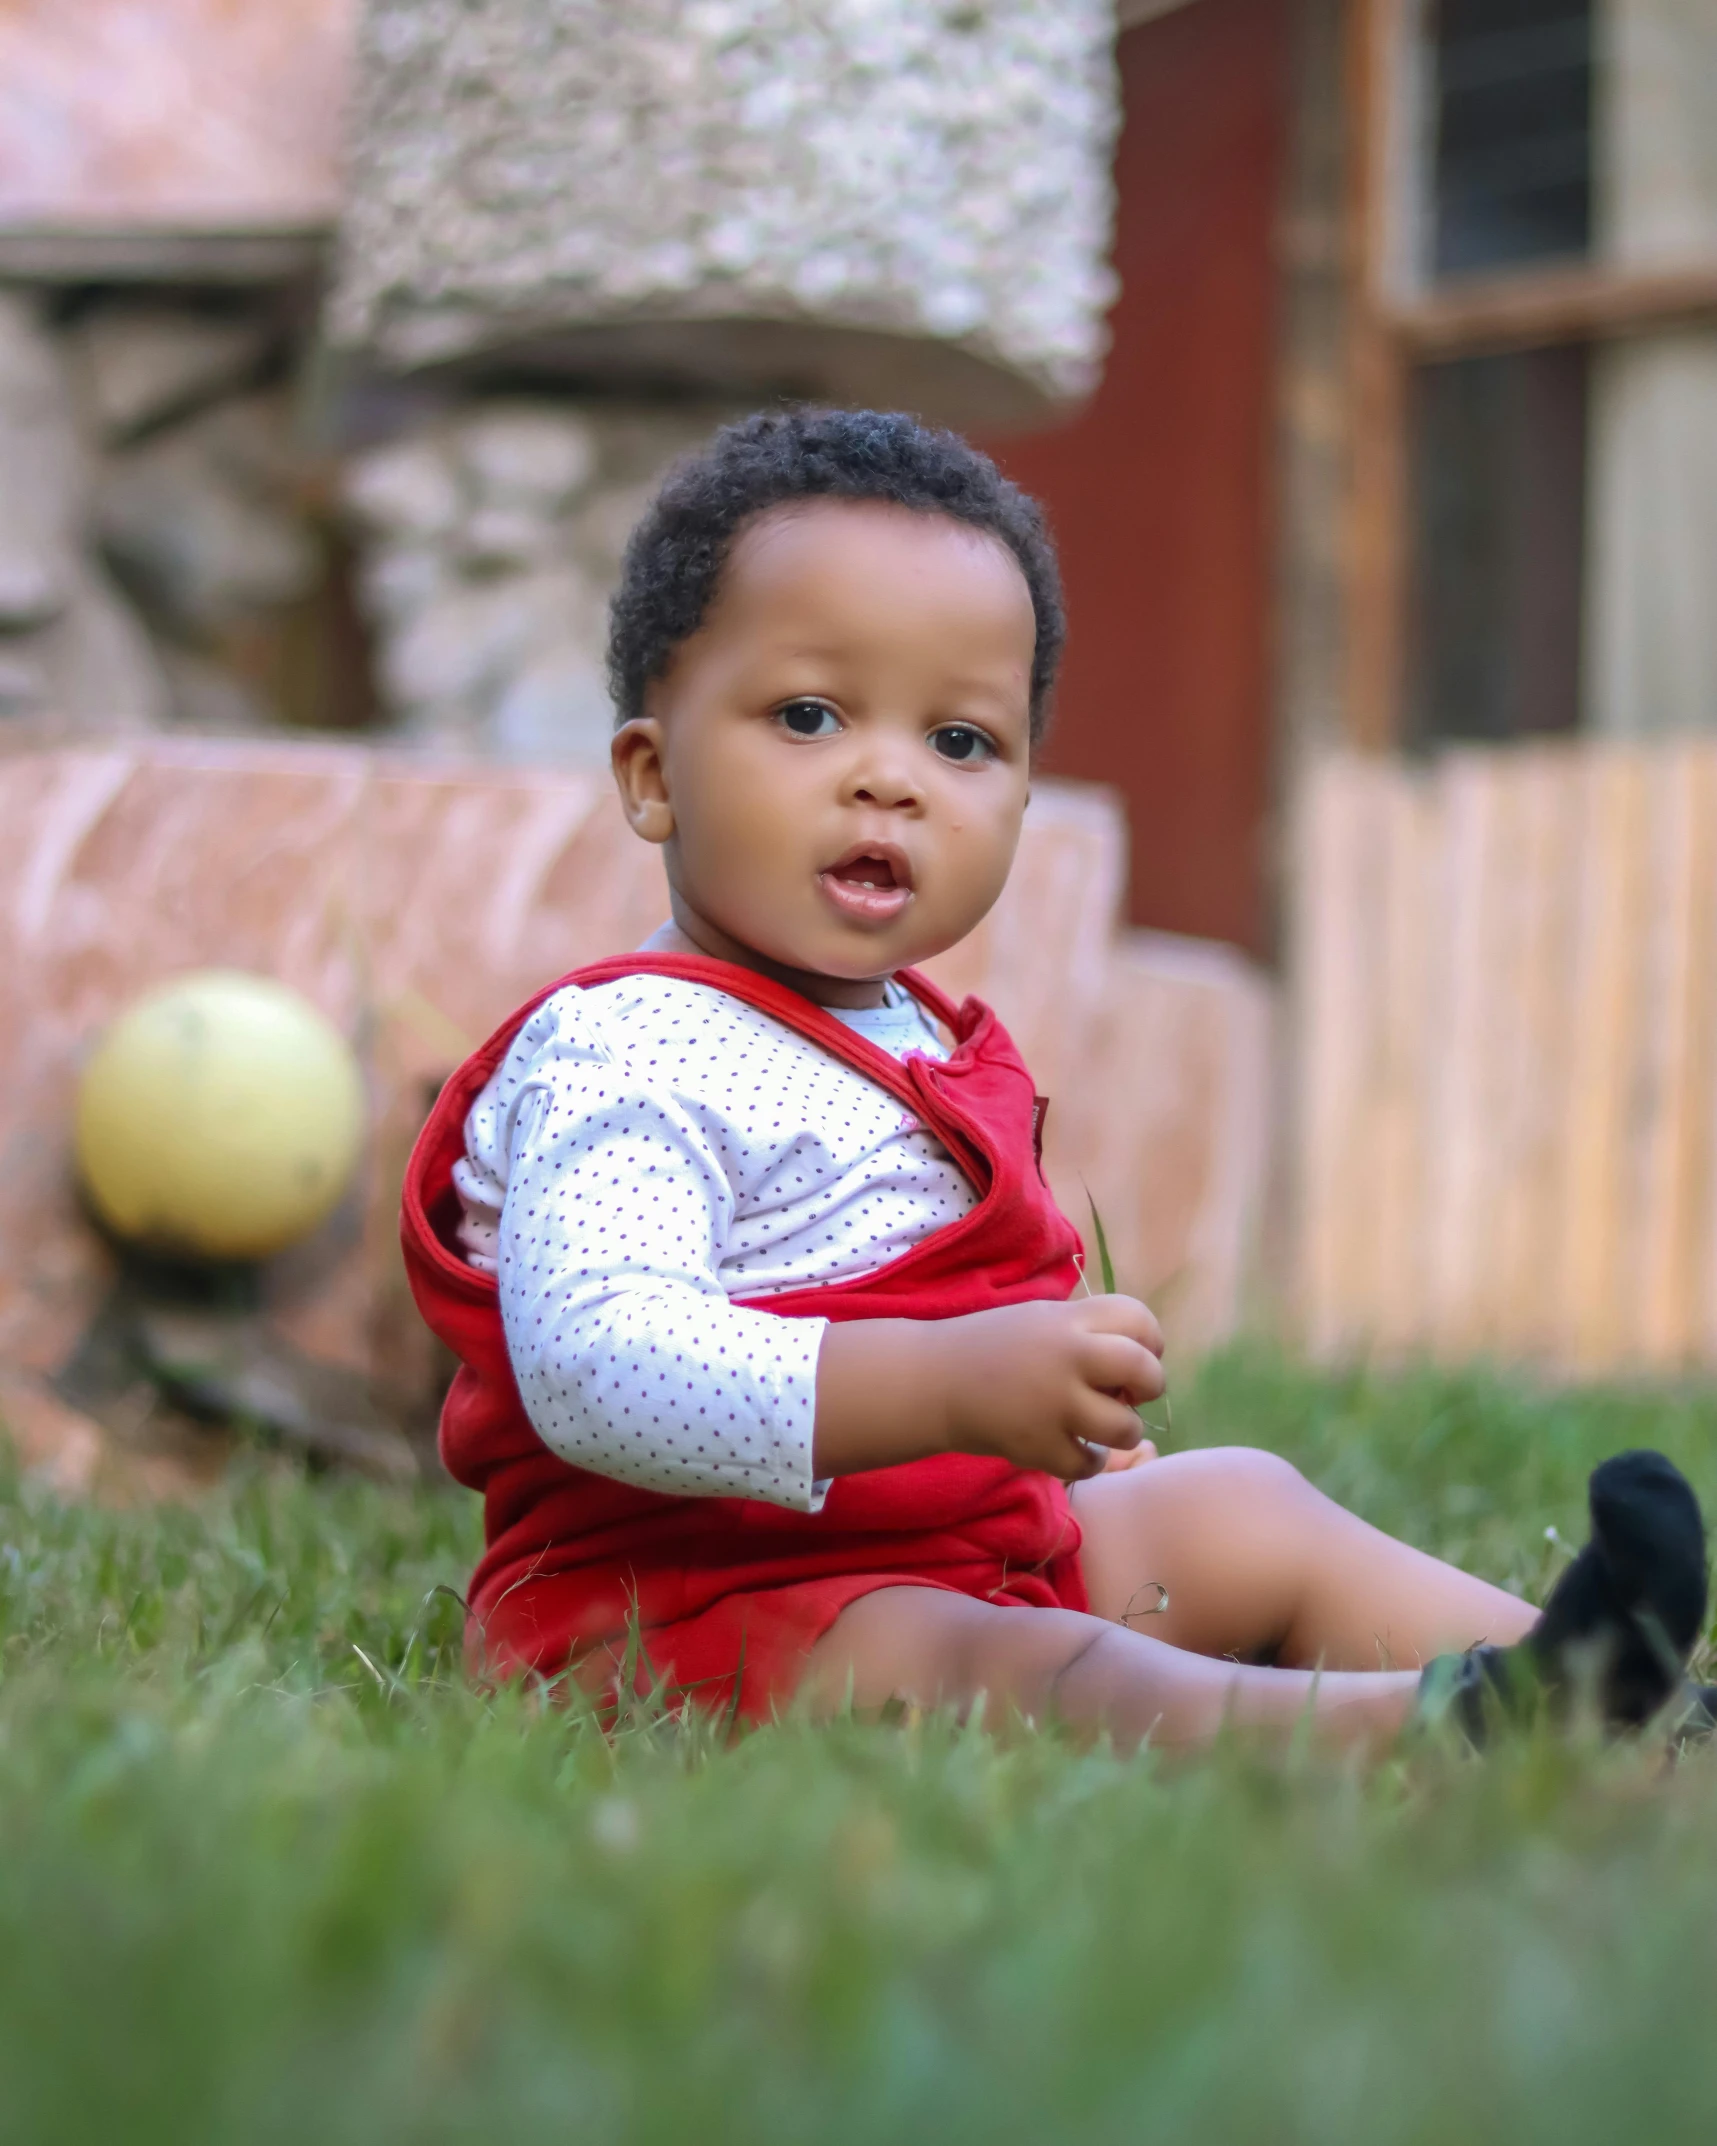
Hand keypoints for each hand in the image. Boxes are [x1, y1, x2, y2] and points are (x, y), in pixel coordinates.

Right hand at [931, 1294, 1165, 1482]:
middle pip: (1144, 1370)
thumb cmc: (991, 1346)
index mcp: (1068, 1320)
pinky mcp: (1036, 1446)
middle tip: (1130, 1394)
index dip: (1151, 1340)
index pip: (1139, 1320)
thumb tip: (1139, 1367)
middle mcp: (1066, 1357)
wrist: (931, 1380)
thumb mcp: (1040, 1320)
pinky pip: (1088, 1464)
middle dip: (1149, 1385)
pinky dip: (1088, 1461)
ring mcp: (1053, 1404)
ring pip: (1124, 1427)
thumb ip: (1088, 1334)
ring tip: (1100, 1427)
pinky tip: (1075, 1450)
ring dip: (1122, 1430)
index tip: (1138, 1354)